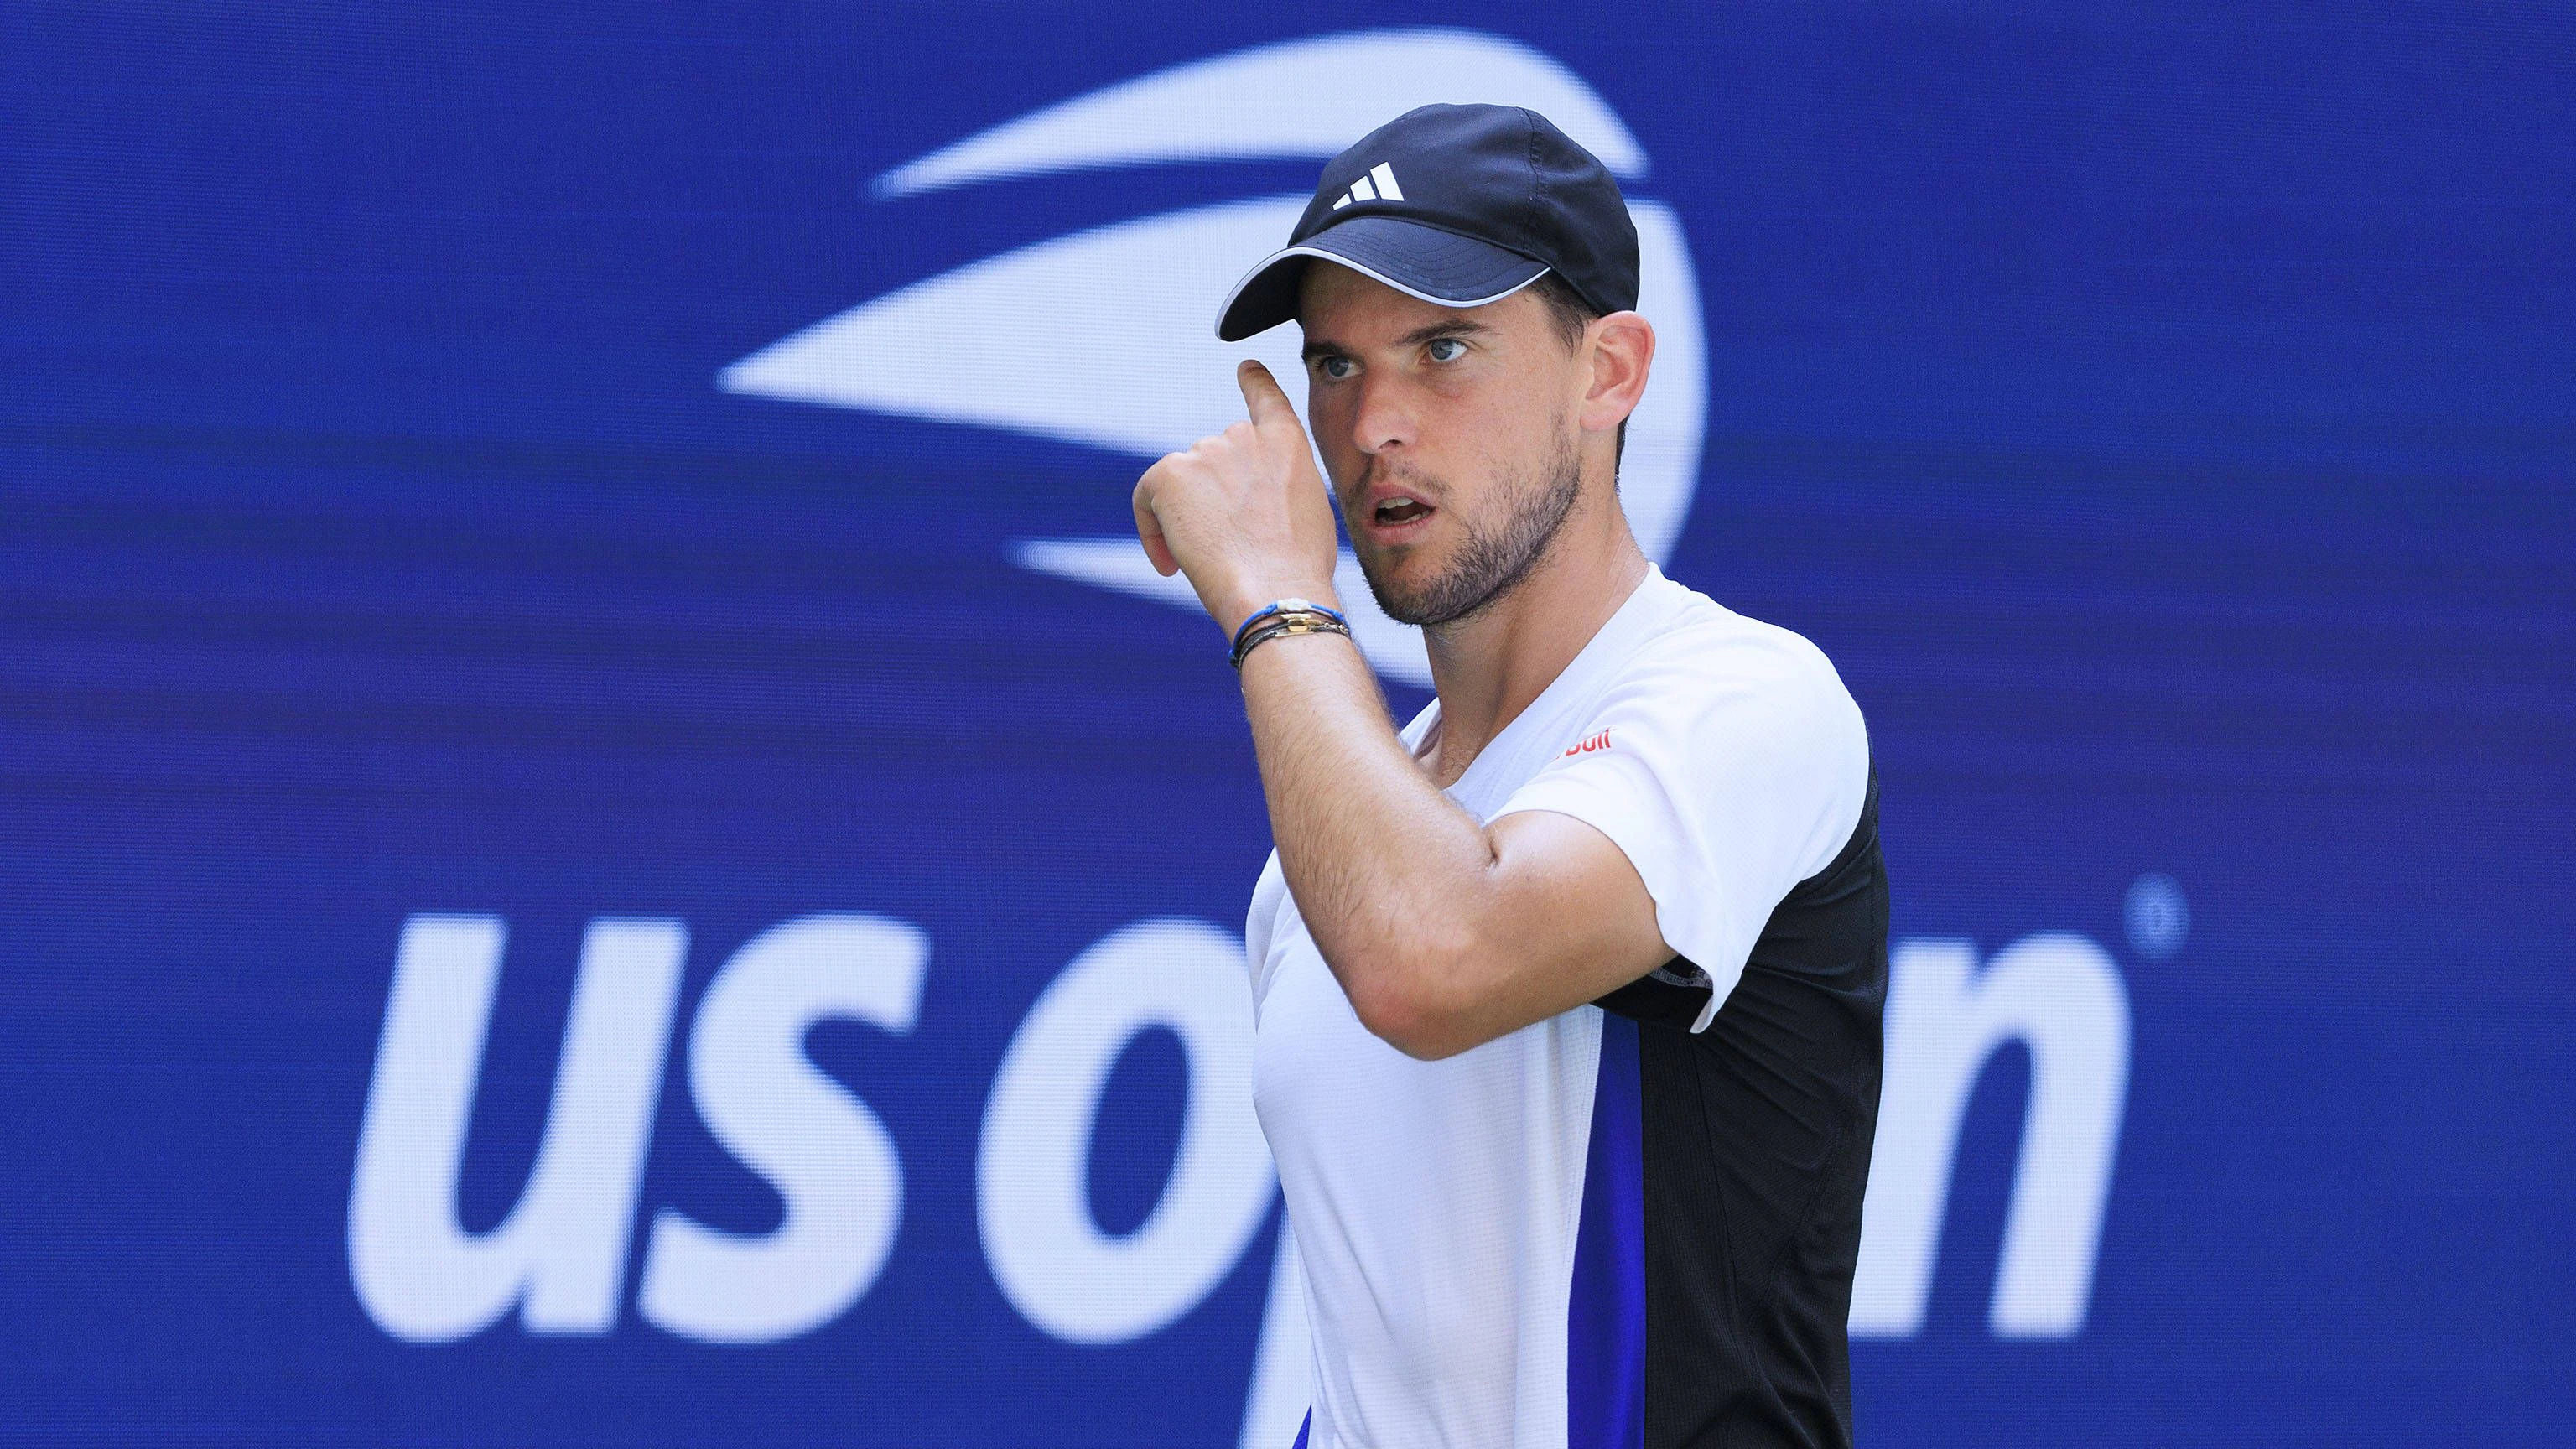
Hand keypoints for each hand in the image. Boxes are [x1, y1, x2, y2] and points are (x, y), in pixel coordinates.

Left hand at [1132, 360, 1342, 636]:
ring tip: (1209, 562)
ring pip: (1183, 484)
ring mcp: (1205, 451)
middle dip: (1213, 499)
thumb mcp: (1307, 513)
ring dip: (1186, 519)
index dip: (1254, 381)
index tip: (1246, 369)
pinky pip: (1147, 498)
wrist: (1277, 589)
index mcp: (1287, 442)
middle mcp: (1243, 435)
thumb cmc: (1298, 569)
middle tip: (1227, 548)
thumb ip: (1277, 489)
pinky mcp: (1169, 473)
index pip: (1266, 397)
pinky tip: (1169, 565)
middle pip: (1213, 461)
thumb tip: (1244, 504)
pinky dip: (1152, 532)